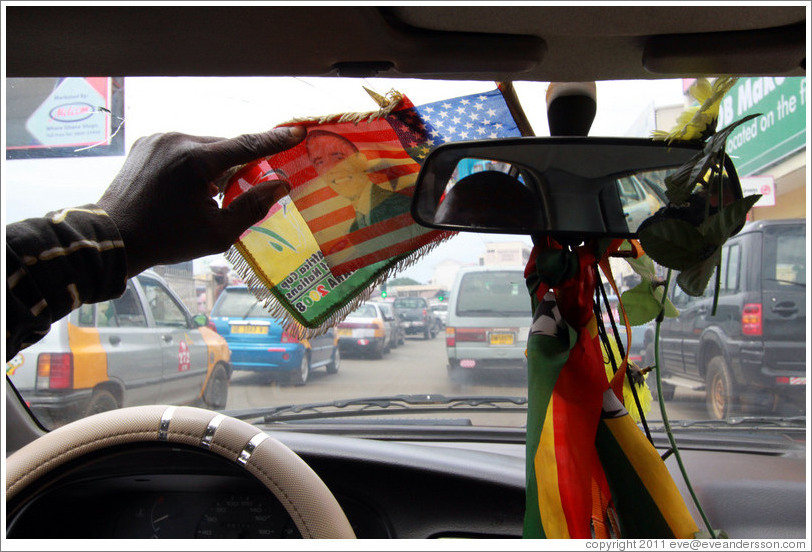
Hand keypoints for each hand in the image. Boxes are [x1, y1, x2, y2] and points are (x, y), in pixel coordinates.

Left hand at [98, 127, 305, 277]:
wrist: (113, 238)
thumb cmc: (167, 239)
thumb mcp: (218, 233)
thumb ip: (252, 207)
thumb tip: (280, 186)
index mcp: (196, 161)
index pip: (246, 145)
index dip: (275, 140)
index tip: (297, 132)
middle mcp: (177, 141)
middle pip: (224, 147)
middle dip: (238, 165)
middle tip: (244, 189)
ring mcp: (159, 139)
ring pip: (203, 147)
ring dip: (214, 165)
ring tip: (208, 195)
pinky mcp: (147, 144)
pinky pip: (182, 148)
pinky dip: (194, 163)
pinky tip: (188, 188)